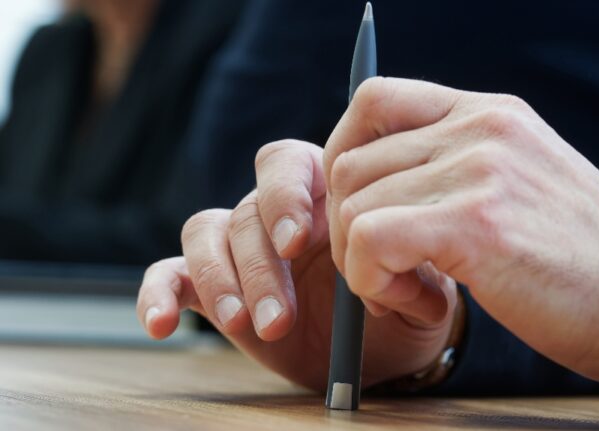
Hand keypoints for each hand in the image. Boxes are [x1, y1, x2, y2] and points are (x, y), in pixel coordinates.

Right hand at [136, 140, 456, 390]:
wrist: (383, 347)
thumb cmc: (402, 305)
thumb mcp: (421, 290)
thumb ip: (411, 275)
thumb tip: (394, 273)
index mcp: (326, 194)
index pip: (288, 164)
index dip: (285, 194)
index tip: (297, 241)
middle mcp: (278, 213)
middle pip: (248, 209)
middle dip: (260, 264)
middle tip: (278, 315)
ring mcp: (242, 248)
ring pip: (208, 234)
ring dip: (221, 281)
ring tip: (247, 326)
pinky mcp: (214, 286)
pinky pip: (173, 274)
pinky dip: (158, 293)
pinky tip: (161, 324)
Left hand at [323, 77, 598, 388]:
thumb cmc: (587, 258)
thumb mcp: (524, 182)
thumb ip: (460, 170)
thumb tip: (384, 191)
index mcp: (489, 114)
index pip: (374, 98)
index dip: (344, 153)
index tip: (356, 209)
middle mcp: (481, 129)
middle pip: (349, 161)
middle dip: (348, 228)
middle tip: (388, 271)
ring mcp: (480, 170)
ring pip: (352, 205)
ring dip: (363, 265)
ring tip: (412, 291)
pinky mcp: (475, 223)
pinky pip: (369, 240)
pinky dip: (373, 282)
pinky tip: (421, 301)